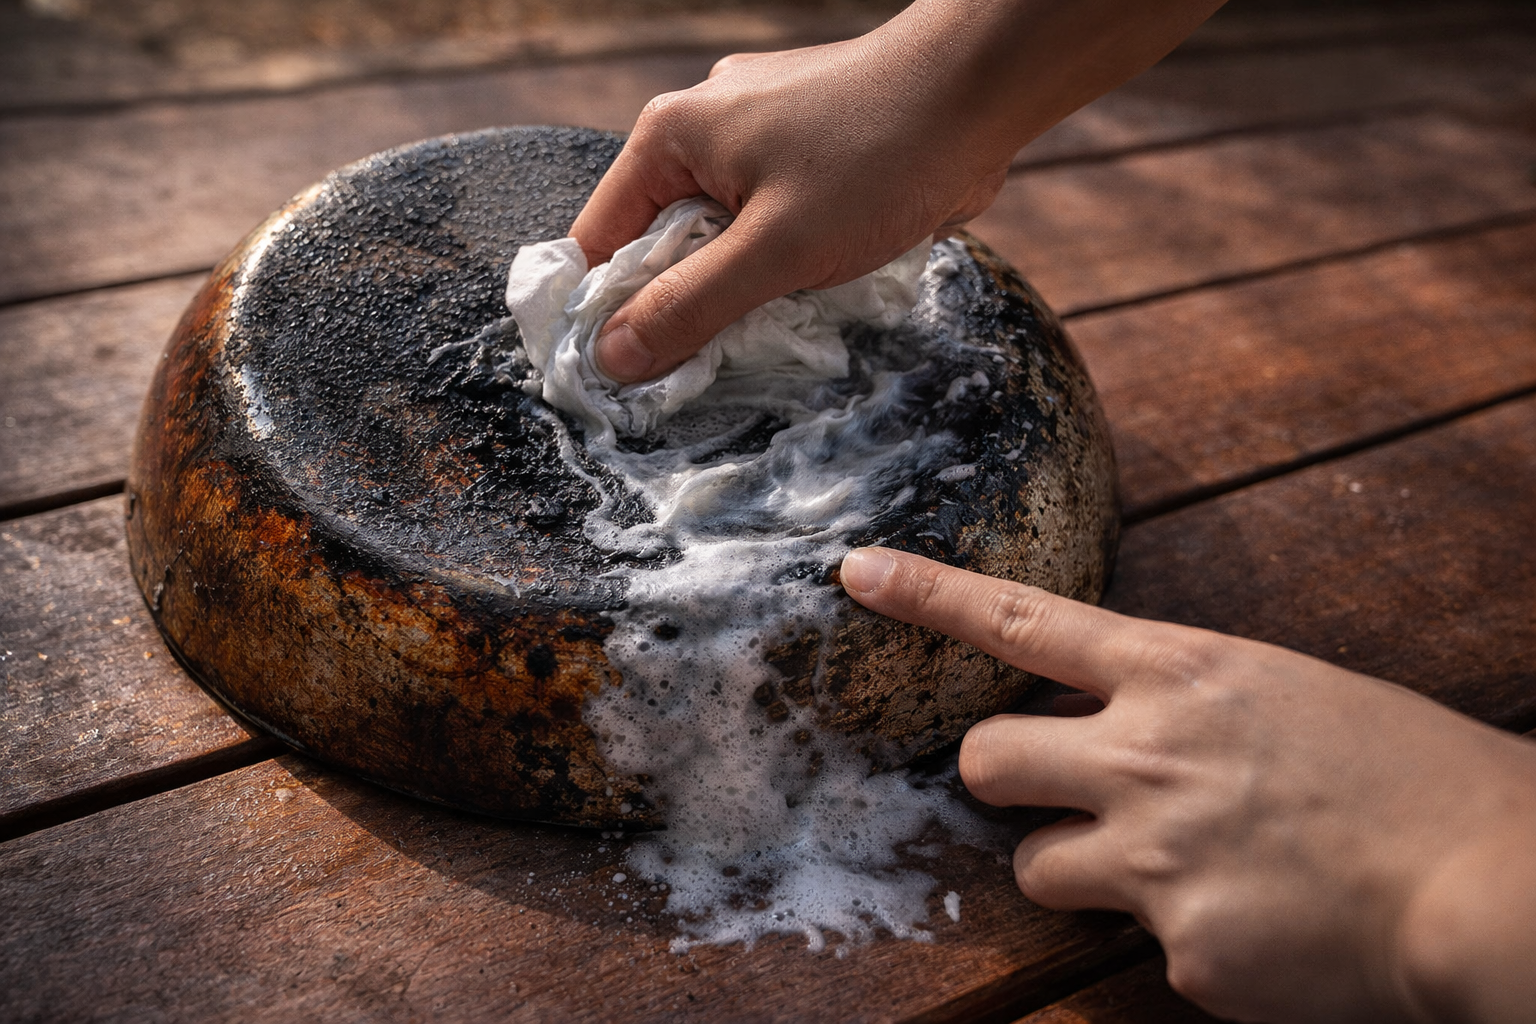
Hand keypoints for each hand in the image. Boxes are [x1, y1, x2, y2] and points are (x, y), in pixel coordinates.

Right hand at [570, 0, 1226, 382]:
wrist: (980, 90)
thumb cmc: (878, 157)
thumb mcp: (776, 250)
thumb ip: (691, 306)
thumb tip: (613, 358)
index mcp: (671, 136)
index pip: (600, 239)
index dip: (607, 310)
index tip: (632, 374)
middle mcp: (702, 127)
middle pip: (661, 241)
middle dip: (688, 302)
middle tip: (720, 356)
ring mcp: (756, 136)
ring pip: (720, 237)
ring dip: (743, 286)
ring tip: (781, 315)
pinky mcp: (804, 153)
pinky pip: (767, 222)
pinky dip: (782, 261)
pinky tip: (817, 285)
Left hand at [840, 546, 1535, 1023]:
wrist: (1490, 883)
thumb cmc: (1405, 773)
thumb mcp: (1282, 694)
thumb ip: (1182, 705)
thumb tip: (1118, 728)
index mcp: (1180, 673)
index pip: (1022, 620)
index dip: (928, 593)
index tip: (856, 571)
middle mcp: (1145, 756)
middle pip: (983, 760)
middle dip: (1003, 778)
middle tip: (1057, 790)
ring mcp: (1152, 856)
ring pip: (1034, 867)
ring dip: (1080, 868)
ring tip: (1177, 869)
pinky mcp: (1176, 948)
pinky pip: (1135, 945)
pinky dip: (1180, 940)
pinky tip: (1257, 925)